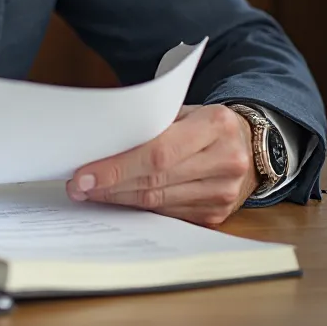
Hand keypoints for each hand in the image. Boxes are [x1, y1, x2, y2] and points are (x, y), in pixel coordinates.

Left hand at [65, 104, 260, 226]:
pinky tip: (117, 201)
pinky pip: (169, 214)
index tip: (84, 175)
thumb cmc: (205, 122)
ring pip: (159, 202)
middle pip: (155, 181)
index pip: (158, 152)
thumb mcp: (184, 110)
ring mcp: (224, 193)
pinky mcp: (217, 215)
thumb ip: (151, 124)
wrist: (249, 144)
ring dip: (119, 199)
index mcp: (216, 126)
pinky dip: (139, 208)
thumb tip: (100, 146)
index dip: (118, 167)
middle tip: (77, 187)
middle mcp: (226, 161)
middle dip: (110, 185)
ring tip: (89, 193)